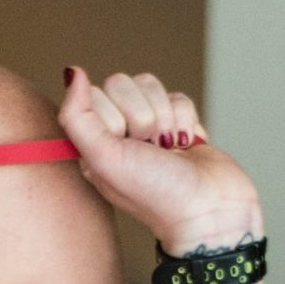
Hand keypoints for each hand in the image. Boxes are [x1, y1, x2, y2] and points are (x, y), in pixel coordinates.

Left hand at [57, 66, 263, 251]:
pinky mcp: (179, 123)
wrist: (211, 212)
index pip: (94, 94)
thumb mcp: (103, 159)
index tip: (127, 146)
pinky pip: (177, 96)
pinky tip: (185, 145)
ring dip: (165, 116)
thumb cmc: (155, 195)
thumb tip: (73, 71)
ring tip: (169, 148)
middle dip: (143, 115)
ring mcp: (149, 127)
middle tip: (151, 149)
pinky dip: (186, 119)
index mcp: (92, 142)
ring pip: (150, 85)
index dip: (115, 116)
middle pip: (122, 83)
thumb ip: (77, 116)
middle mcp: (117, 132)